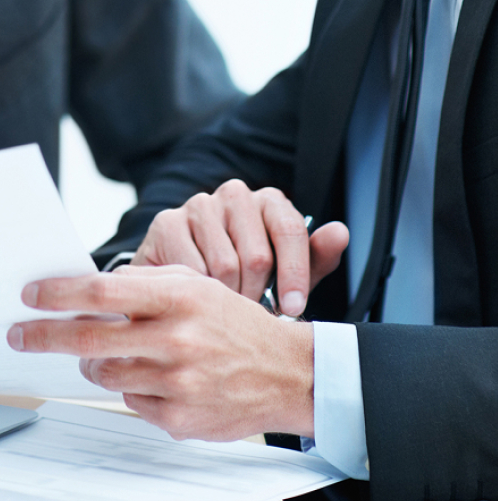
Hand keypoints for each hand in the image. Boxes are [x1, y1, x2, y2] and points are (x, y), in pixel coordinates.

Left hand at [7, 265, 314, 441]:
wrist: (285, 373)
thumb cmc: (232, 323)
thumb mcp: (194, 285)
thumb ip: (143, 287)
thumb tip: (86, 293)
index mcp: (179, 295)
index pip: (103, 289)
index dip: (59, 293)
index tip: (31, 294)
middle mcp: (176, 337)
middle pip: (90, 337)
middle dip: (45, 335)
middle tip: (20, 334)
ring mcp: (177, 382)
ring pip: (105, 373)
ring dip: (91, 363)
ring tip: (98, 354)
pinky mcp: (178, 419)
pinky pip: (130, 402)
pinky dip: (129, 388)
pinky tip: (149, 376)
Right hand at [131, 180, 348, 317]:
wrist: (190, 279)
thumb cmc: (248, 276)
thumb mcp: (287, 274)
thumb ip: (316, 257)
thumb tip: (340, 232)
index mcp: (269, 201)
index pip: (290, 229)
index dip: (294, 274)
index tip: (292, 308)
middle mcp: (235, 194)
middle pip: (258, 255)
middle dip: (258, 295)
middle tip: (250, 312)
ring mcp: (199, 205)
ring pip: (226, 266)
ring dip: (229, 297)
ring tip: (226, 304)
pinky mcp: (167, 221)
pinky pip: (192, 269)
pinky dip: (199, 292)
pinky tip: (199, 295)